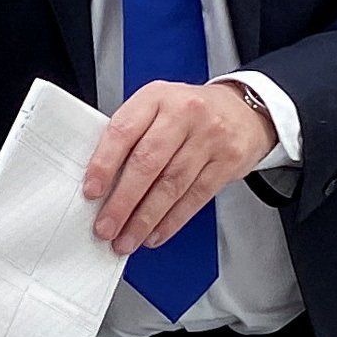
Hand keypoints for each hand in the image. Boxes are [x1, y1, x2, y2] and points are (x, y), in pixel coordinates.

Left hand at [83, 81, 276, 254]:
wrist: (243, 110)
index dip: (104, 164)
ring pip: (171, 185)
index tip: (92, 192)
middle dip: (123, 202)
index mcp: (157, 97)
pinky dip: (172, 221)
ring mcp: (209, 137)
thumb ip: (132, 136)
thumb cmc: (191, 112)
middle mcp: (184, 113)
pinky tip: (155, 233)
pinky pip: (195, 197)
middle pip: (147, 162)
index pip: (124, 130)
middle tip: (106, 227)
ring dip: (145, 219)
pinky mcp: (227, 162)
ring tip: (127, 239)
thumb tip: (103, 183)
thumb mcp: (157, 107)